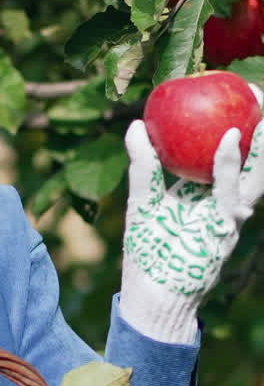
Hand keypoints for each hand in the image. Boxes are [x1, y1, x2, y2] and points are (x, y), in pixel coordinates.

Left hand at [120, 94, 263, 343]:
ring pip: (256, 171)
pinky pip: (233, 191)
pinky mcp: (228, 229)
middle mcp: (225, 200)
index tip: (231, 89)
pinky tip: (231, 139)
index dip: (238, 121)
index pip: (230, 150)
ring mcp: (230, 215)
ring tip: (260, 104)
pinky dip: (233, 165)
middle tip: (254, 89)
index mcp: (208, 192)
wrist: (152, 297)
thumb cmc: (148, 253)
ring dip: (262, 139)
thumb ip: (143, 166)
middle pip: (253, 156)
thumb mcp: (142, 201)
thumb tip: (134, 125)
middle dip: (261, 123)